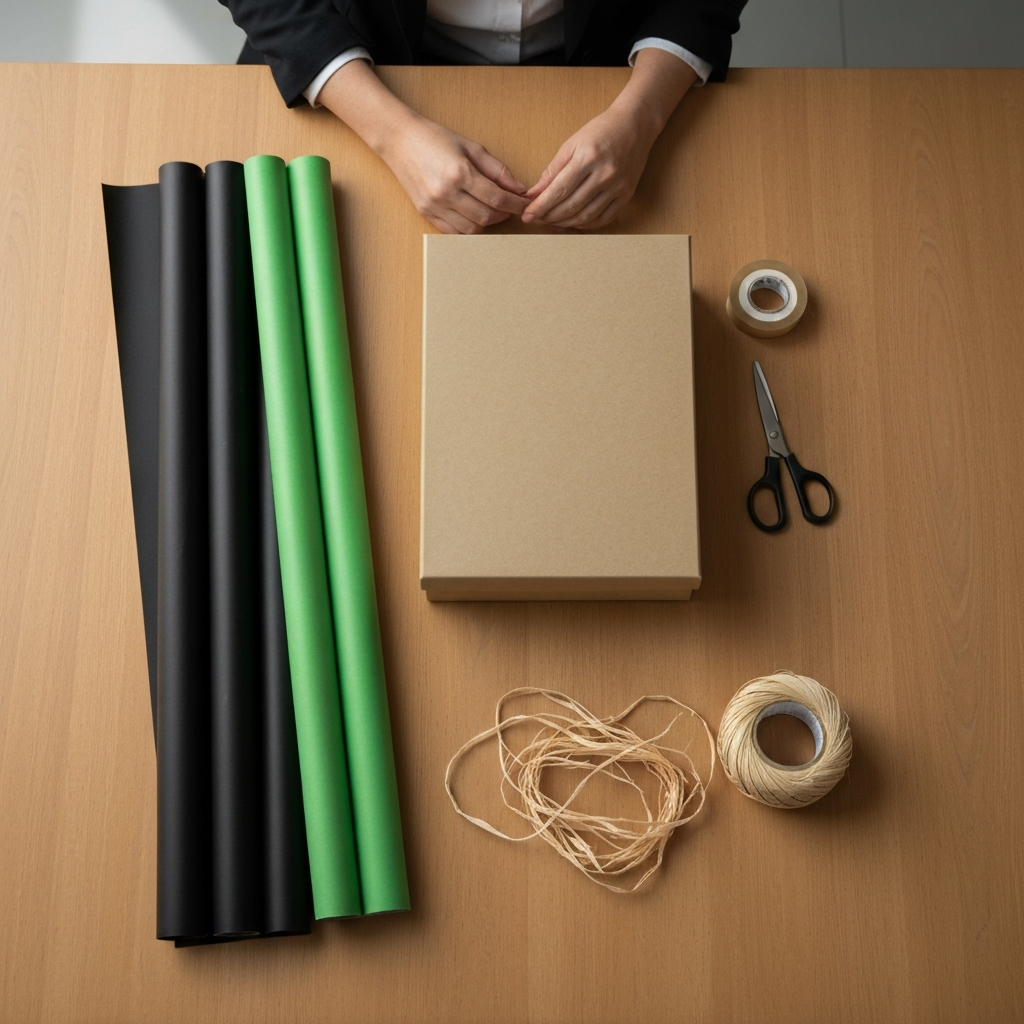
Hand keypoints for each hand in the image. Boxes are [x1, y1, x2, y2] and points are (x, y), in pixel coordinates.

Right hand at [380, 115, 528, 234]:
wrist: (399, 141)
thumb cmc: (435, 139)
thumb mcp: (471, 147)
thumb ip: (497, 170)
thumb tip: (519, 188)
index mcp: (459, 173)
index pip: (497, 198)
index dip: (515, 204)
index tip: (524, 205)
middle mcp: (446, 193)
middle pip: (485, 216)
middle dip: (503, 215)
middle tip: (509, 208)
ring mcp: (434, 206)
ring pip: (471, 229)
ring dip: (486, 223)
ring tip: (491, 211)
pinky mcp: (425, 213)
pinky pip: (453, 232)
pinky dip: (468, 229)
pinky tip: (473, 217)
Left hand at [522, 47, 697, 229]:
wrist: (634, 126)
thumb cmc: (600, 132)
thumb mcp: (571, 144)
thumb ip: (552, 171)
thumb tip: (534, 194)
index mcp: (587, 158)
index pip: (558, 190)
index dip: (541, 206)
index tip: (528, 215)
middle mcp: (604, 174)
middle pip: (571, 206)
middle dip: (550, 217)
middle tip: (537, 219)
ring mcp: (617, 187)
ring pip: (586, 216)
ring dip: (565, 223)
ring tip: (552, 221)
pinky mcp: (626, 195)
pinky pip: (603, 219)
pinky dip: (585, 224)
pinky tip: (574, 221)